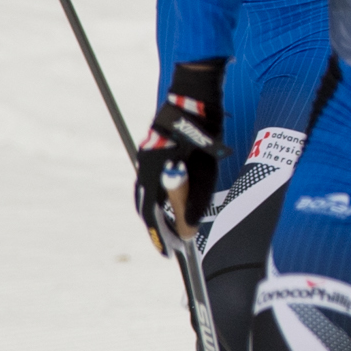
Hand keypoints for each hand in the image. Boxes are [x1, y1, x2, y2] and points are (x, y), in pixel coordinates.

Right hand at [133, 58, 228, 245]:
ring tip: (173, 228)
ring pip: (147, 193)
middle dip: (158, 227)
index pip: (151, 213)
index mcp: (153, 172)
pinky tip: (171, 203)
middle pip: (145, 205)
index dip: (160, 235)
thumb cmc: (205, 133)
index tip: (170, 253)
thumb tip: (190, 225)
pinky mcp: (152, 151)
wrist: (194, 97)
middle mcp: (144, 165)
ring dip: (158, 212)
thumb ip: (196, 198)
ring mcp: (146, 157)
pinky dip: (159, 196)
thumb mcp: (206, 170)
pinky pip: (151, 180)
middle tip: (173, 244)